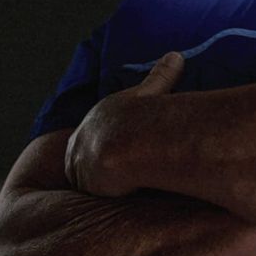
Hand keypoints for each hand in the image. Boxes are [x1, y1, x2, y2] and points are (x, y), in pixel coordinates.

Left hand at [66, 50, 184, 196]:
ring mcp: (79, 165)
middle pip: (83, 159)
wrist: (131, 138)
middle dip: (95, 166)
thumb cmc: (142, 114)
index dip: (103, 145)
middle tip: (116, 174)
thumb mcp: (151, 91)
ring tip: (120, 189)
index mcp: (91, 122)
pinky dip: (103, 196)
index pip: (91, 137)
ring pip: (86, 180)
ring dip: (98, 183)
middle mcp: (79, 142)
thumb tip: (176, 55)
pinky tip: (119, 199)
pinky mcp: (85, 185)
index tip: (117, 151)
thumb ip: (161, 76)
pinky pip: (92, 195)